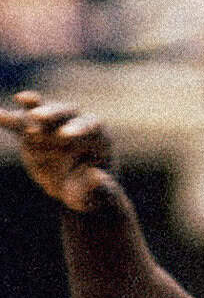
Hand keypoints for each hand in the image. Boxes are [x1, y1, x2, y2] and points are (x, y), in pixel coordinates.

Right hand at [0, 91, 116, 211]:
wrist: (76, 193)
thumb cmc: (93, 194)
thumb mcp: (97, 196)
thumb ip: (100, 188)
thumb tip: (97, 177)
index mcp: (99, 137)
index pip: (91, 127)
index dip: (80, 129)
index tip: (66, 136)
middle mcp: (77, 126)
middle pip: (66, 113)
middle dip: (53, 114)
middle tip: (38, 117)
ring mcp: (53, 128)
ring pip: (41, 114)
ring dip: (30, 109)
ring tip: (20, 101)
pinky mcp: (32, 134)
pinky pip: (20, 125)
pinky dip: (9, 120)